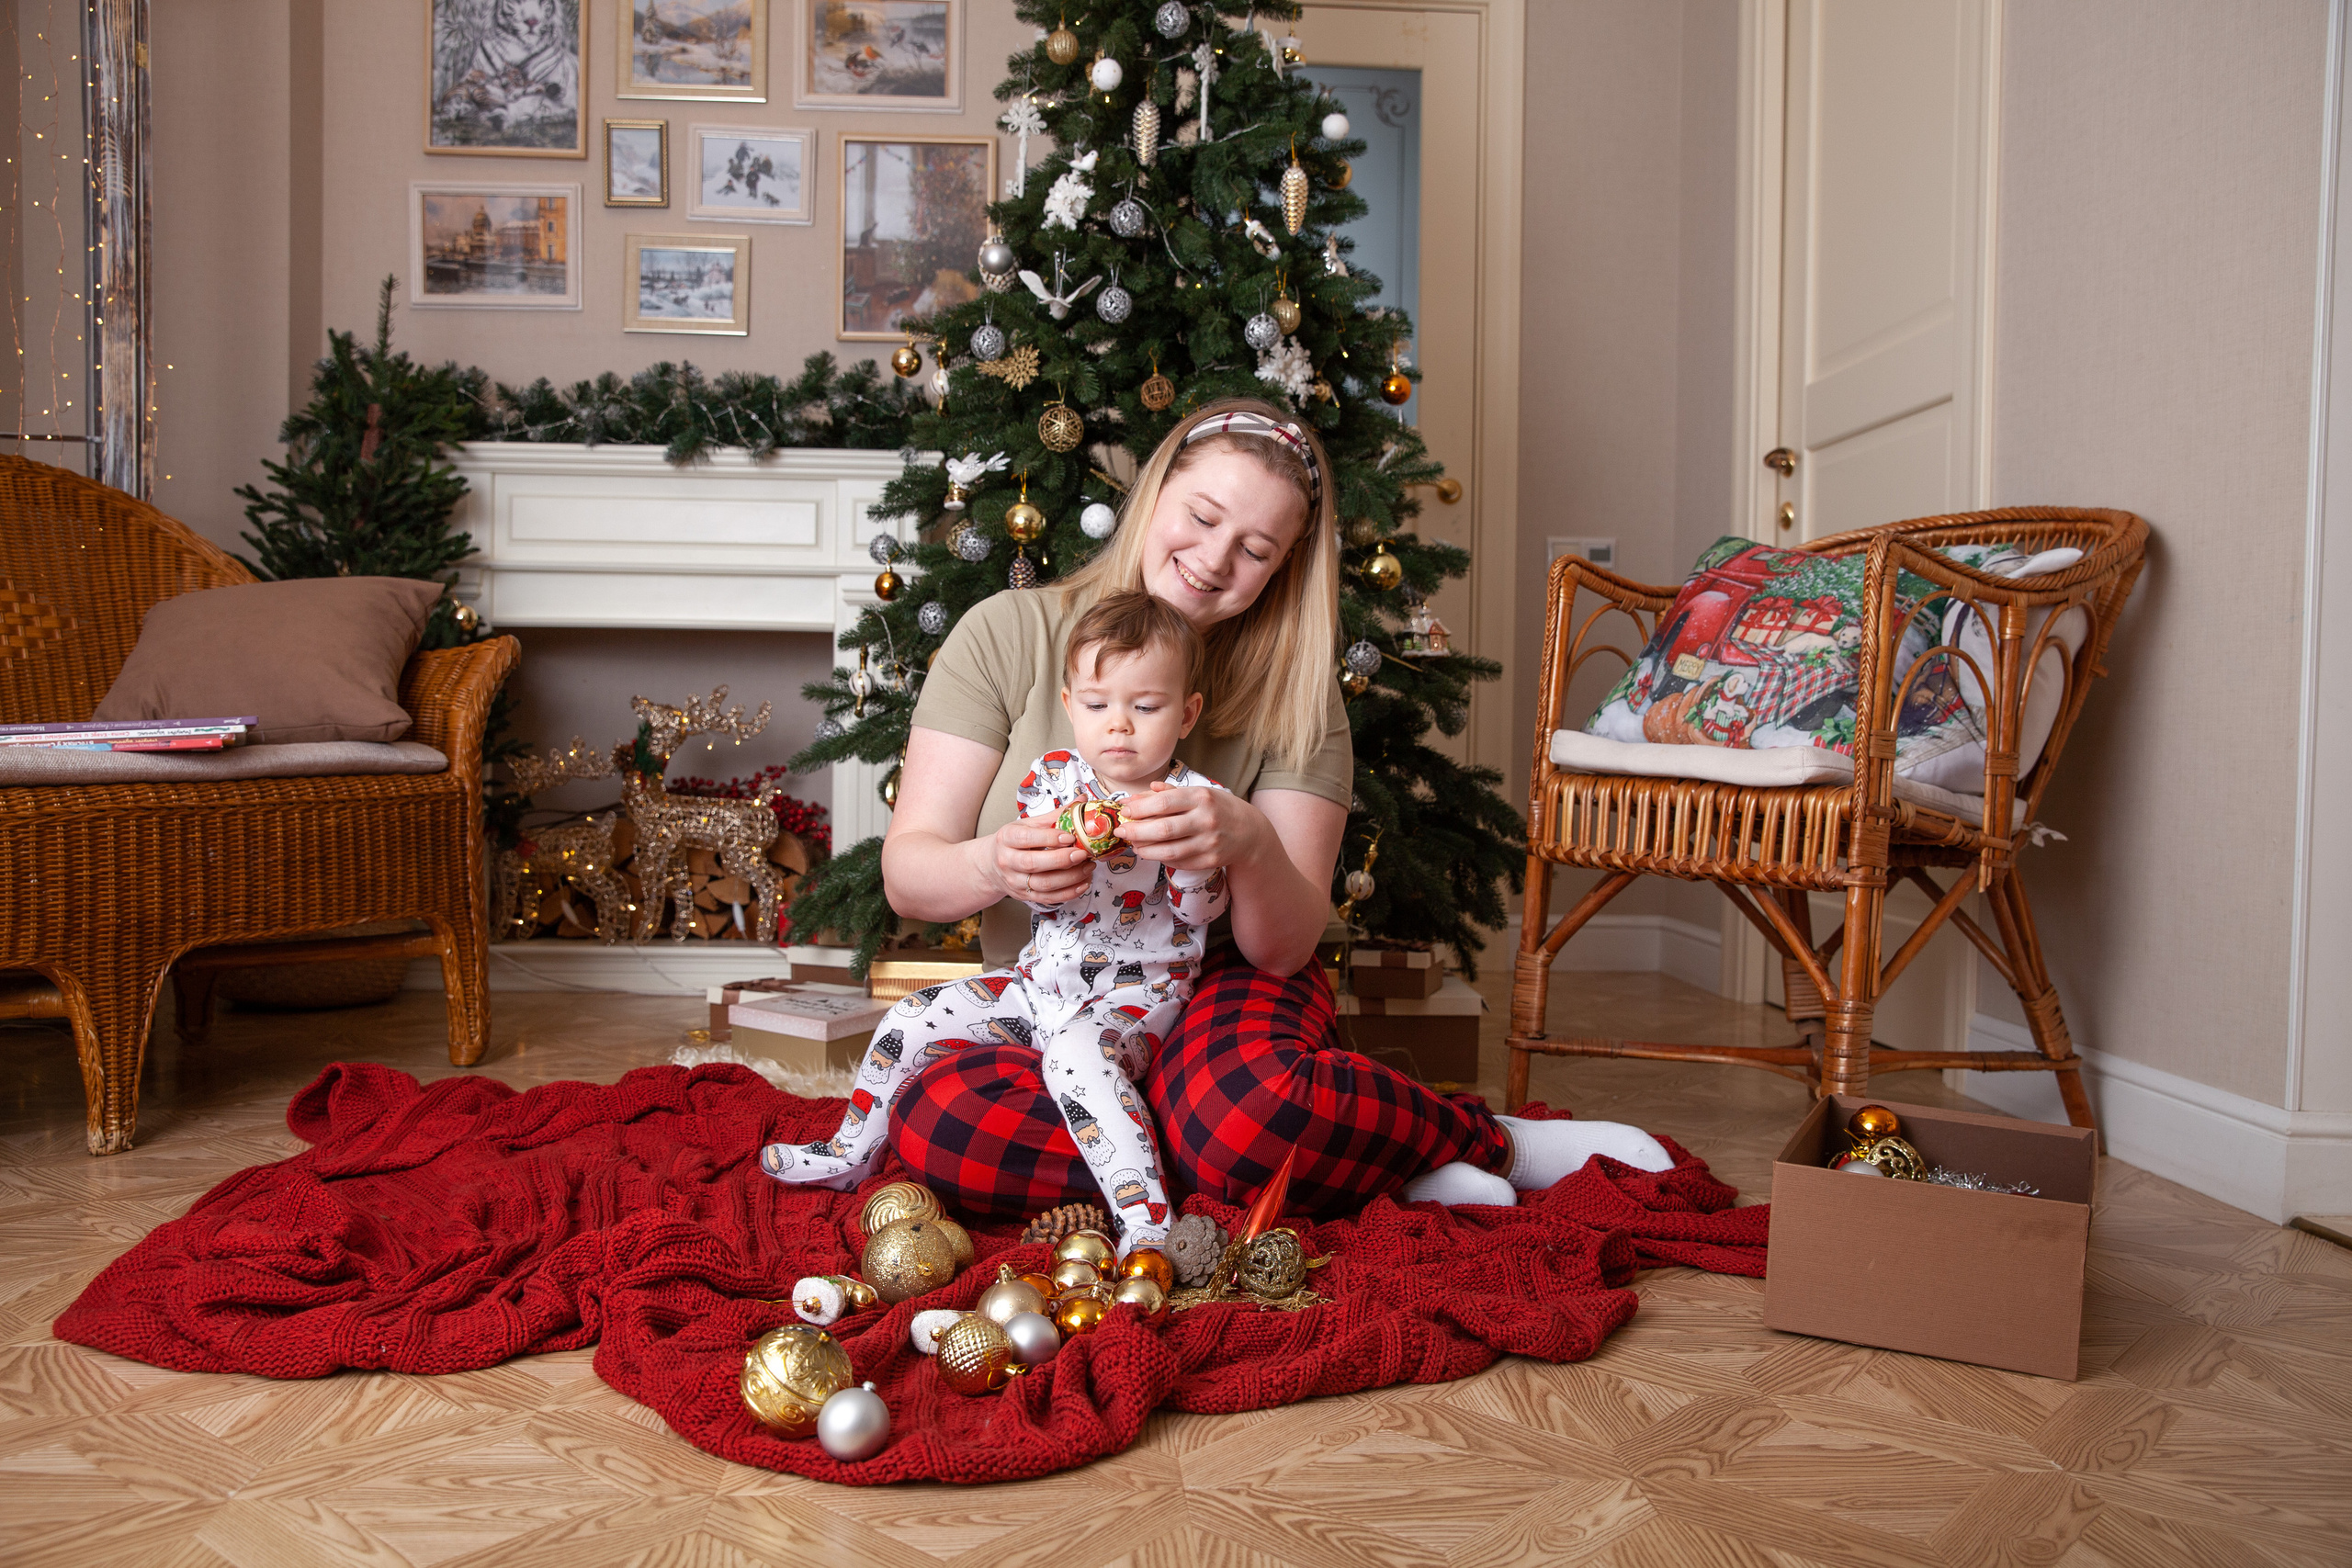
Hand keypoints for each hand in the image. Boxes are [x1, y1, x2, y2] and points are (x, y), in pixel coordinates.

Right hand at [990, 816, 1093, 904]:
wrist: (991, 865)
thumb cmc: (1014, 841)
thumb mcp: (1028, 824)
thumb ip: (1055, 815)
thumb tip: (1082, 800)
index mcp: (1007, 838)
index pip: (1026, 838)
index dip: (1049, 838)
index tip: (1069, 837)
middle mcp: (1008, 861)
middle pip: (1034, 864)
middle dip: (1061, 860)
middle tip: (1083, 854)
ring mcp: (1015, 881)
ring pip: (1044, 884)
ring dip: (1070, 878)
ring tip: (1088, 867)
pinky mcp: (1025, 896)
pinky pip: (1049, 898)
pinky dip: (1069, 893)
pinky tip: (1083, 883)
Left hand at [1118, 781, 1261, 871]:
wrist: (1250, 833)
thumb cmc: (1219, 808)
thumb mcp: (1199, 793)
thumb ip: (1168, 793)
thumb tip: (1135, 797)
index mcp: (1201, 798)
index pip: (1164, 803)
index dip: (1140, 808)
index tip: (1124, 810)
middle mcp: (1206, 820)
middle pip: (1163, 829)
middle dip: (1136, 831)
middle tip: (1121, 831)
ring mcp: (1208, 843)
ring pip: (1167, 851)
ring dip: (1144, 849)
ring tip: (1133, 844)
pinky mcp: (1208, 861)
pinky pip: (1177, 862)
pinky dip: (1159, 857)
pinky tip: (1150, 851)